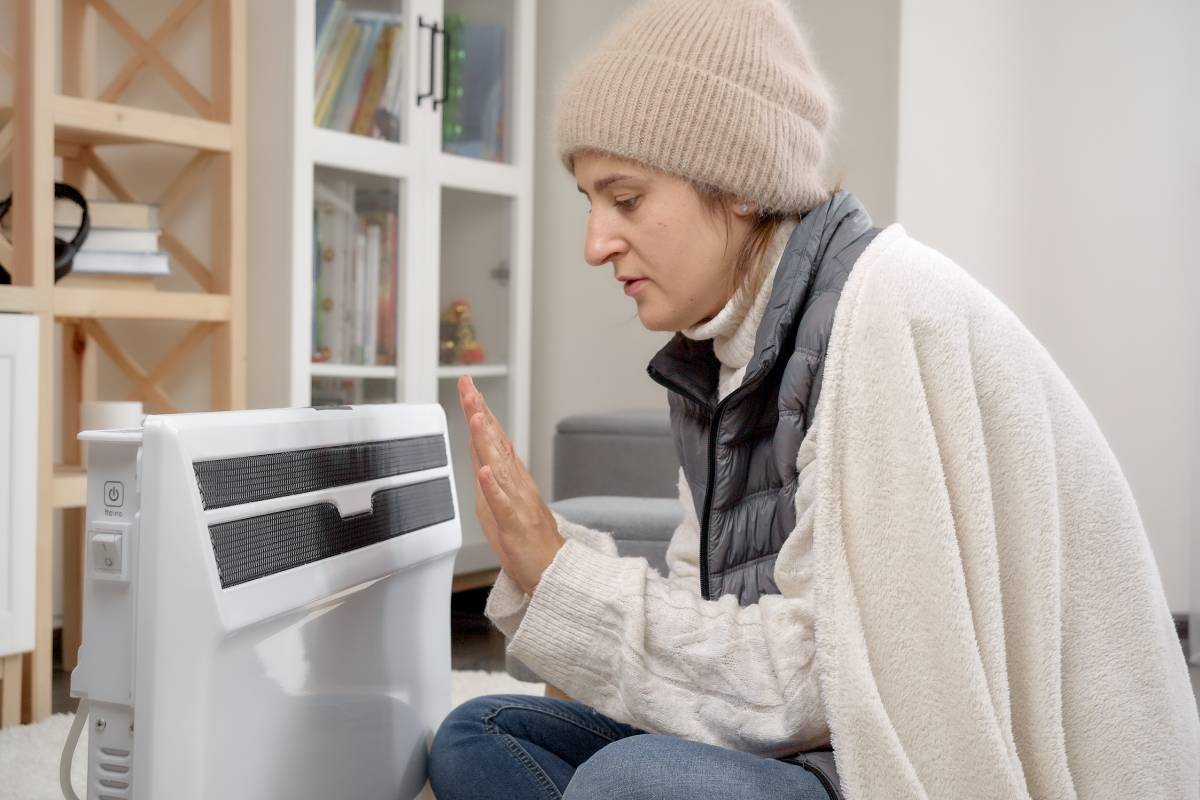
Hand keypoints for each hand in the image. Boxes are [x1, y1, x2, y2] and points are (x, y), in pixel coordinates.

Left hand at [456, 375, 563, 594]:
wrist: (551, 569)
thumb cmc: (526, 538)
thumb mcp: (499, 500)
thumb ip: (489, 474)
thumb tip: (477, 452)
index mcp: (510, 476)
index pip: (493, 437)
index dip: (480, 410)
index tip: (469, 387)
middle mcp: (515, 482)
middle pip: (495, 442)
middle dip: (481, 413)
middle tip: (469, 388)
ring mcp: (516, 501)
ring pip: (499, 466)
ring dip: (487, 441)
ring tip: (477, 418)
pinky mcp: (513, 524)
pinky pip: (502, 503)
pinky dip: (494, 487)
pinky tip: (486, 472)